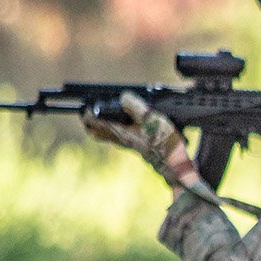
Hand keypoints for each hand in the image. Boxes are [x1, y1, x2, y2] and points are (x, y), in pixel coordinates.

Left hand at [82, 91, 196, 188]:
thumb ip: (134, 106)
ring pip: (105, 134)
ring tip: (104, 114)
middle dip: (89, 120)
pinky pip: (117, 136)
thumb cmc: (163, 142)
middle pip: (94, 130)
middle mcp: (118, 138)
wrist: (173, 164)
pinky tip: (126, 122)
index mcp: (117, 130)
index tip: (87, 102)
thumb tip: (123, 96)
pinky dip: (115, 128)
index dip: (86, 110)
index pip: (91, 121)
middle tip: (91, 109)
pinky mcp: (135, 145)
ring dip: (101, 124)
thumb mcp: (150, 118)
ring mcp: (126, 143)